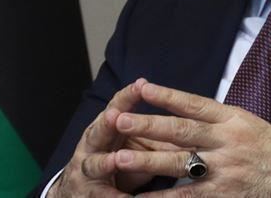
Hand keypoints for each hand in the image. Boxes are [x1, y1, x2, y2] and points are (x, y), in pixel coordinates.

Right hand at [49, 78, 180, 196]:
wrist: (82, 191)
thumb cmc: (114, 164)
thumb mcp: (132, 146)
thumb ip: (152, 135)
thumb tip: (188, 123)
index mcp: (106, 129)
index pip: (116, 108)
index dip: (127, 97)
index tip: (141, 84)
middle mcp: (92, 147)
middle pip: (98, 132)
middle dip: (106, 123)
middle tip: (115, 116)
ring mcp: (86, 171)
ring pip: (94, 165)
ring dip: (104, 162)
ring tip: (115, 160)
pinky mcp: (87, 195)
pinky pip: (101, 196)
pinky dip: (113, 197)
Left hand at [112, 82, 270, 197]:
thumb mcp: (250, 124)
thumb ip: (218, 120)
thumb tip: (182, 110)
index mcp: (234, 119)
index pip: (195, 104)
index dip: (167, 96)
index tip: (142, 88)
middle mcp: (228, 142)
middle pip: (181, 131)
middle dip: (147, 125)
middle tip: (120, 118)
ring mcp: (225, 170)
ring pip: (179, 163)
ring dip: (146, 161)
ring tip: (118, 158)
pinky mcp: (223, 196)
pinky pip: (187, 196)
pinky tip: (141, 197)